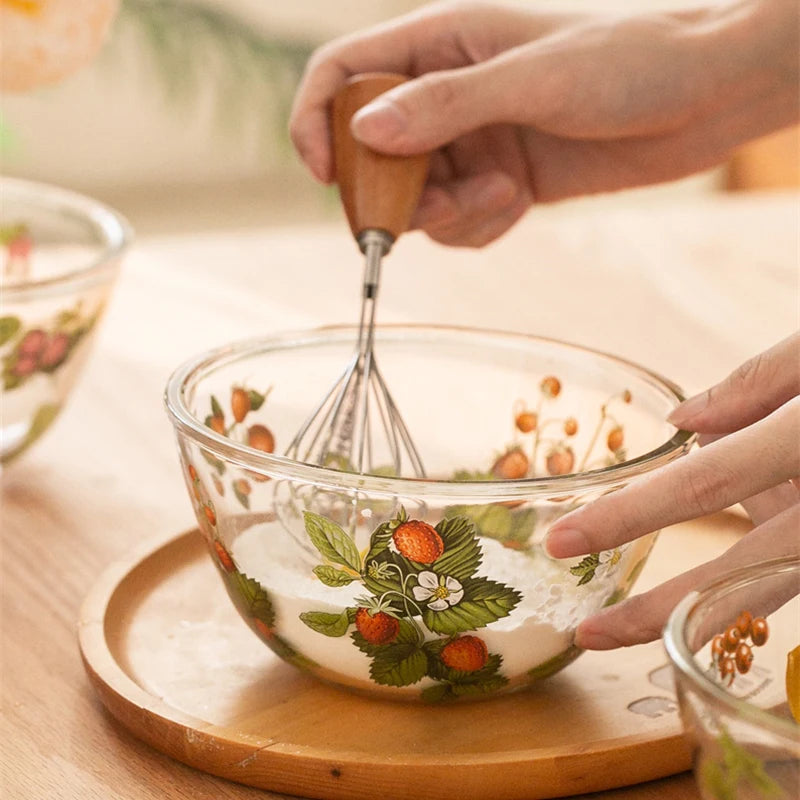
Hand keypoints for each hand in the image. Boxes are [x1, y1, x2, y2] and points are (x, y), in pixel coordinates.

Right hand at [290, 0, 798, 245]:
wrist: (703, 99)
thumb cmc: (630, 61)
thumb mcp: (533, 79)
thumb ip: (446, 104)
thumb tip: (364, 130)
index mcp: (441, 41)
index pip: (343, 73)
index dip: (318, 122)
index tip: (326, 176)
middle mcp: (447, 92)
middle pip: (372, 152)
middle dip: (394, 192)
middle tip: (433, 210)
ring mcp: (472, 140)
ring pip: (416, 198)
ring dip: (447, 215)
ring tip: (502, 196)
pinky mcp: (498, 180)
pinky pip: (458, 221)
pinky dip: (478, 226)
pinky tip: (517, 204)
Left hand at [545, 332, 799, 649]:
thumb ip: (763, 381)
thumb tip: (685, 423)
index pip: (700, 483)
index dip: (626, 516)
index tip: (560, 542)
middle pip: (740, 575)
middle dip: (659, 612)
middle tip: (588, 633)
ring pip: (776, 589)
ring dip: (705, 613)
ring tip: (634, 624)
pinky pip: (798, 570)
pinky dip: (760, 583)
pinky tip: (722, 579)